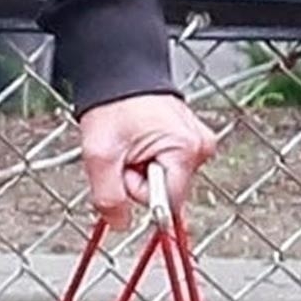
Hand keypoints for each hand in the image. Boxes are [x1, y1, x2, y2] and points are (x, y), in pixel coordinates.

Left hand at [77, 91, 217, 223]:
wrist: (120, 76)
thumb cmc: (114, 105)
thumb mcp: (100, 155)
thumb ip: (109, 196)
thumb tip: (121, 224)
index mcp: (184, 150)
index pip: (167, 202)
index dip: (138, 193)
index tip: (124, 172)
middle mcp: (200, 148)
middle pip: (167, 193)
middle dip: (139, 180)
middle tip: (124, 153)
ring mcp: (198, 145)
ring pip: (166, 182)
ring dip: (143, 170)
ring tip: (131, 144)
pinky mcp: (191, 143)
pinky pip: (168, 168)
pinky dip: (150, 161)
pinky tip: (141, 143)